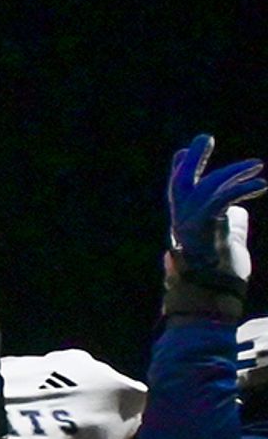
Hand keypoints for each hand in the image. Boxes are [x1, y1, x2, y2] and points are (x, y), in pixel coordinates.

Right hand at [168, 135, 262, 294]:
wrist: (210, 300)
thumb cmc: (221, 279)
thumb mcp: (227, 245)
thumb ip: (230, 224)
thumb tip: (239, 212)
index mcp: (185, 226)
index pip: (180, 193)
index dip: (181, 170)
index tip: (183, 151)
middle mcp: (182, 223)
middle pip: (182, 184)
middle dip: (193, 160)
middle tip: (204, 138)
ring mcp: (191, 225)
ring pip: (208, 188)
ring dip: (233, 173)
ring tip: (257, 164)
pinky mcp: (207, 227)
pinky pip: (224, 200)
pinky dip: (242, 189)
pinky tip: (261, 183)